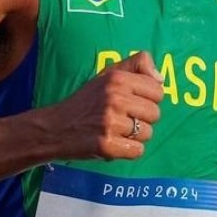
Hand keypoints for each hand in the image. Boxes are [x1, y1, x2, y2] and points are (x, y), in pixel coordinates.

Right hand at [42, 52, 164, 160]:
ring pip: (148, 133)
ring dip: (135, 136)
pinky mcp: (107, 146)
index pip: (157, 91)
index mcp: (117, 79)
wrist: (56, 127)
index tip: (133, 102)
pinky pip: (137, 150)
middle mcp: (115, 99)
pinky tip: (115, 143)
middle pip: (155, 114)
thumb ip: (137, 65)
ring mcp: (111, 123)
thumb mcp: (108, 74)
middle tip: (124, 118)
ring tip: (117, 131)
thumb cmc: (86, 101)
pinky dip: (128, 150)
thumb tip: (160, 79)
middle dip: (143, 118)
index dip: (148, 99)